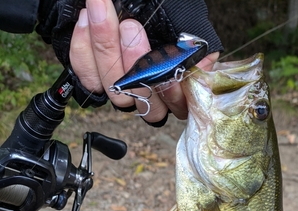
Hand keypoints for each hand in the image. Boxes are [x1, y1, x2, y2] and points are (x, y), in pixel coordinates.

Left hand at [69, 0, 218, 122]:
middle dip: (135, 64)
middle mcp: (151, 93)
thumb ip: (197, 45)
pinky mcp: (95, 79)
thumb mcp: (186, 20)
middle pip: (144, 100)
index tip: (169, 65)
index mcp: (178, 85)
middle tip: (130, 26)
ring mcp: (123, 89)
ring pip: (114, 90)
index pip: (178, 104)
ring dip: (106, 49)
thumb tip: (205, 63)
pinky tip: (87, 18)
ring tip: (102, 11)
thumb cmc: (163, 7)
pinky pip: (86, 77)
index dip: (172, 90)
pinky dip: (83, 48)